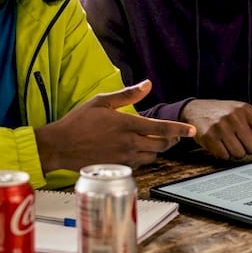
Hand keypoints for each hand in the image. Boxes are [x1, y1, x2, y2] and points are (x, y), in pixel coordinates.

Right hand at [35, 80, 195, 170]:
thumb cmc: (78, 122)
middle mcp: (129, 143)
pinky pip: (139, 164)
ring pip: (152, 156)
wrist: (59, 146)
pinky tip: (136, 151)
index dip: (180, 130)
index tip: (192, 130)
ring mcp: (123, 157)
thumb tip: (147, 85)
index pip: (162, 128)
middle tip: (172, 135)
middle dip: (171, 140)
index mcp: (127, 124)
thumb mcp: (101, 102)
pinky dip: (142, 157)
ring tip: (153, 141)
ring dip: (156, 149)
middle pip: (161, 145)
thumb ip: (127, 95)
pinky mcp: (117, 167)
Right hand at [180, 99, 251, 160]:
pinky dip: (223, 154)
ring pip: (239, 154)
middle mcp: (235, 117)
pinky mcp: (210, 137)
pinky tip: (218, 143)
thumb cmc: (222, 113)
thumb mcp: (239, 111)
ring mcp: (222, 127)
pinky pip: (225, 156)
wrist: (195, 109)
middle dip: (247, 148)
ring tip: (226, 140)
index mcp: (246, 110)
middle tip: (237, 140)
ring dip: (234, 152)